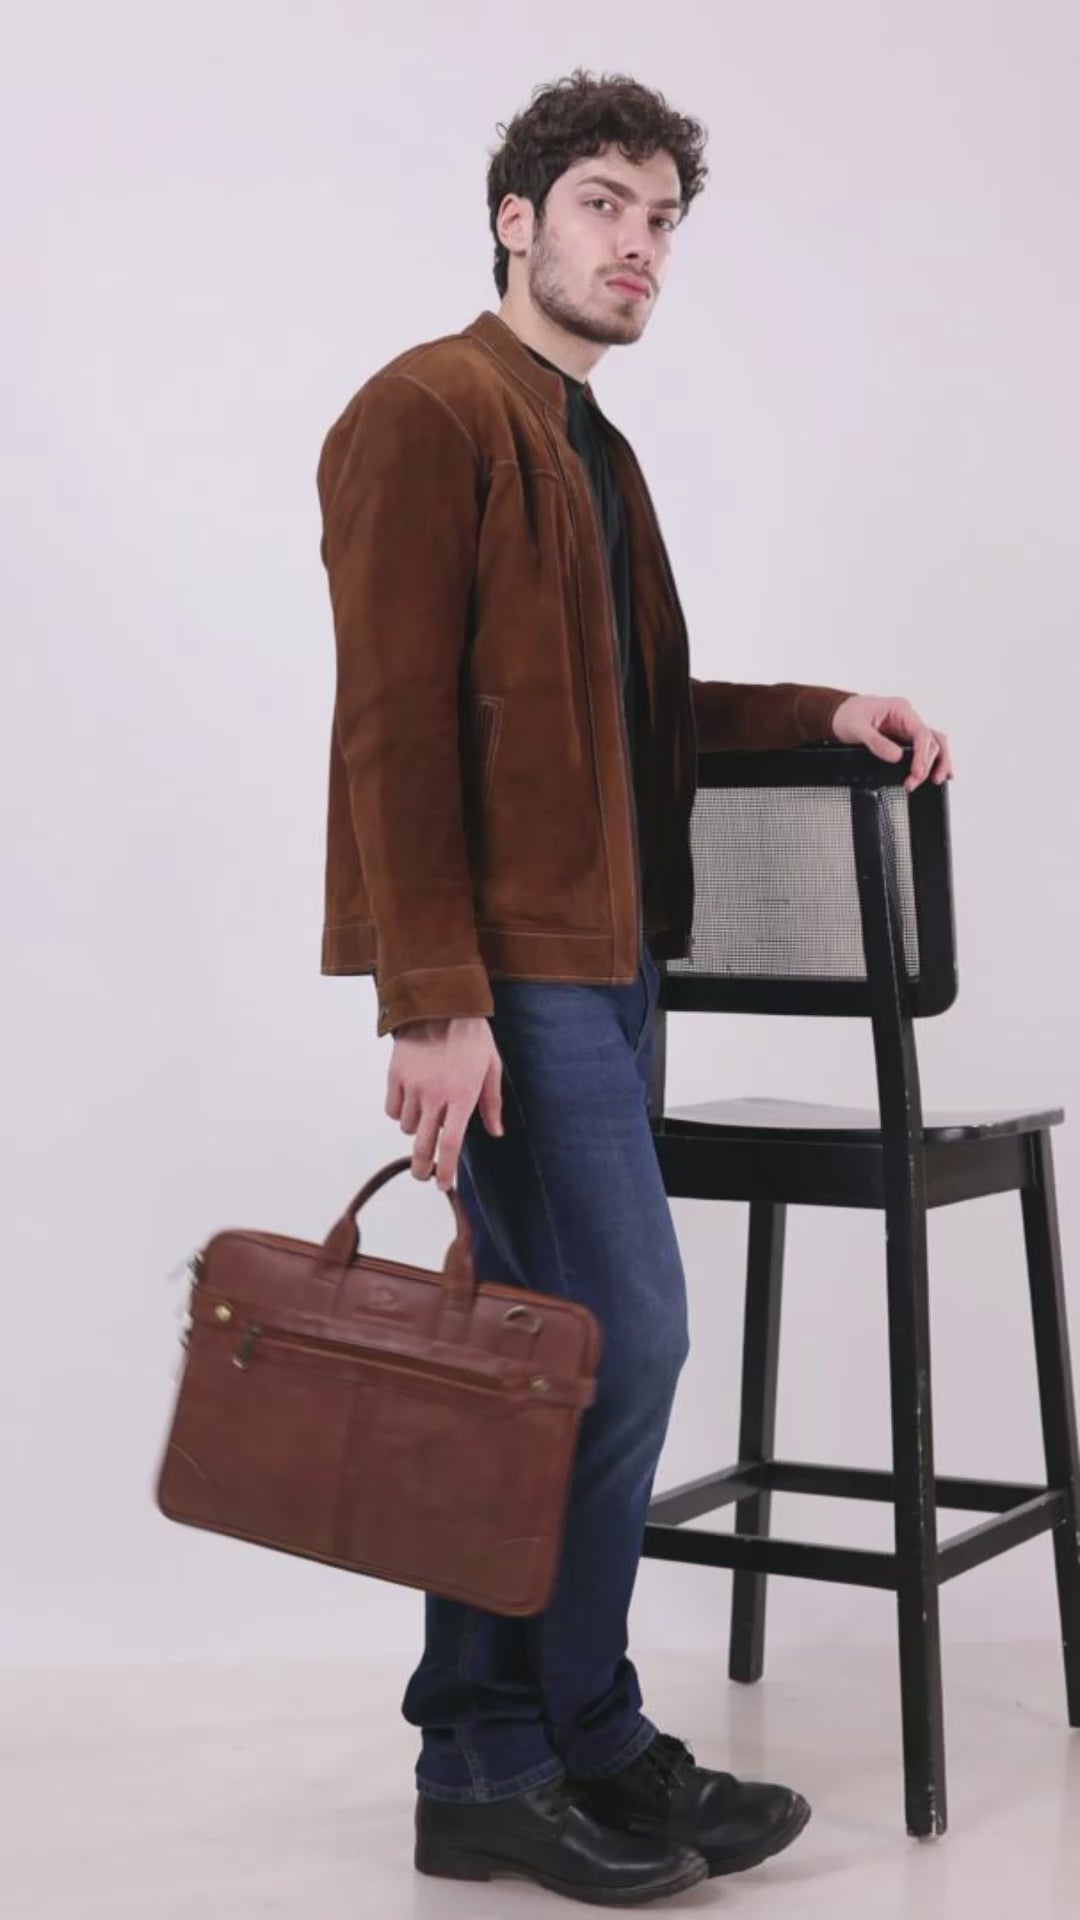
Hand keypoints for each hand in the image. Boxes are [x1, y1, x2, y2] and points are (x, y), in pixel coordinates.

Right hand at [385, 1015, 503, 1190]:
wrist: (440, 1004)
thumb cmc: (472, 1035)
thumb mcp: (491, 1067)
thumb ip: (491, 1103)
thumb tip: (495, 1132)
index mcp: (461, 1096)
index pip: (451, 1144)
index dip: (447, 1170)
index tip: (444, 1186)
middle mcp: (434, 1097)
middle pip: (422, 1146)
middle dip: (422, 1168)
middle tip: (424, 1175)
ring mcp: (412, 1087)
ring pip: (406, 1127)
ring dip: (414, 1130)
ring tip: (425, 1115)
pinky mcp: (395, 1076)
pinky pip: (391, 1109)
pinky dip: (398, 1112)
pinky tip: (409, 1102)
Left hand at [830, 694, 953, 792]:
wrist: (839, 714)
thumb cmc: (847, 715)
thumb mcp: (856, 728)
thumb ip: (876, 742)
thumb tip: (897, 757)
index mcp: (900, 710)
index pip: (921, 733)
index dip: (922, 755)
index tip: (917, 773)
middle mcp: (908, 718)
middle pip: (931, 741)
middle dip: (927, 764)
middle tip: (914, 783)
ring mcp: (908, 729)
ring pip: (934, 744)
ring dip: (937, 763)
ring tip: (935, 781)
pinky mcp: (904, 740)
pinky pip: (925, 749)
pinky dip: (934, 761)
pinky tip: (941, 774)